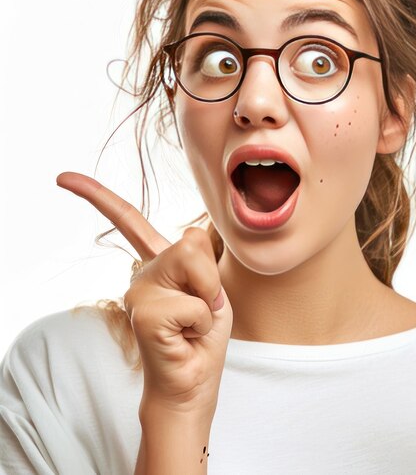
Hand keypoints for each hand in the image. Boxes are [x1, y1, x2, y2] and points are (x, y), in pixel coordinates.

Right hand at [56, 172, 232, 416]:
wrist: (194, 380)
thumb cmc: (202, 334)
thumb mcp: (211, 284)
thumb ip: (199, 254)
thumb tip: (194, 230)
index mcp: (157, 262)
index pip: (128, 221)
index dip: (97, 196)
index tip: (62, 177)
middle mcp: (142, 272)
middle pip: (190, 240)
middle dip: (210, 274)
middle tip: (203, 305)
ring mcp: (138, 291)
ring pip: (194, 262)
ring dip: (209, 296)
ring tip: (194, 321)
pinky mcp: (143, 312)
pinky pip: (195, 301)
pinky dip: (203, 320)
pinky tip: (186, 335)